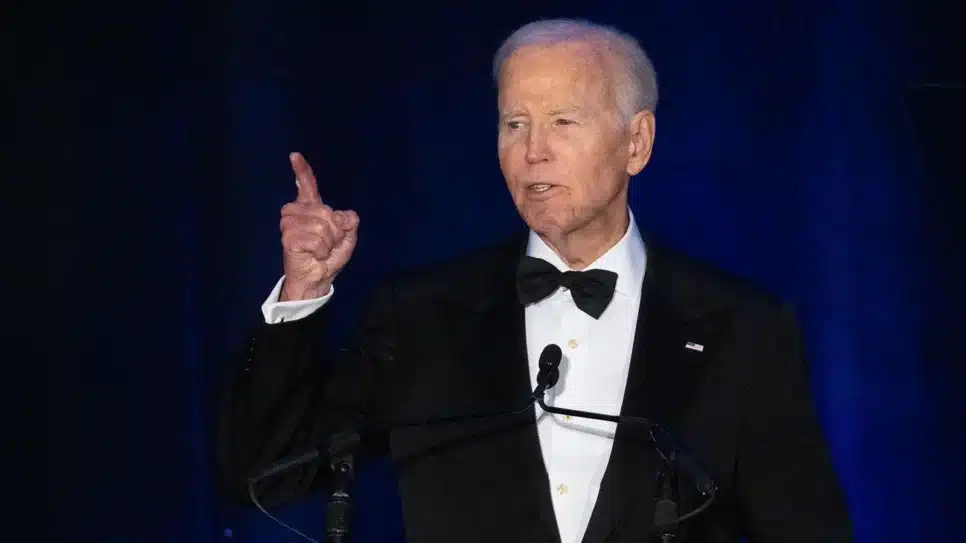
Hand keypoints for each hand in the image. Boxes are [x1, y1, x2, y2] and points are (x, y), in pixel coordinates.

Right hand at [278, 152, 358, 300]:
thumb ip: (349, 222)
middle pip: (327, 212)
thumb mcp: (348, 237)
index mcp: (311, 208)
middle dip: (335, 232)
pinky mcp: (288, 238)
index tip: (294, 156)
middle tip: (327, 244)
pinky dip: (321, 251)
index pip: (307, 185)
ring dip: (328, 243)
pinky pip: (316, 240)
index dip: (302, 171)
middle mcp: (297, 212)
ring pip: (322, 226)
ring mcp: (290, 224)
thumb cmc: (329, 256)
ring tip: (320, 250)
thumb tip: (340, 217)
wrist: (317, 278)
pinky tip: (314, 255)